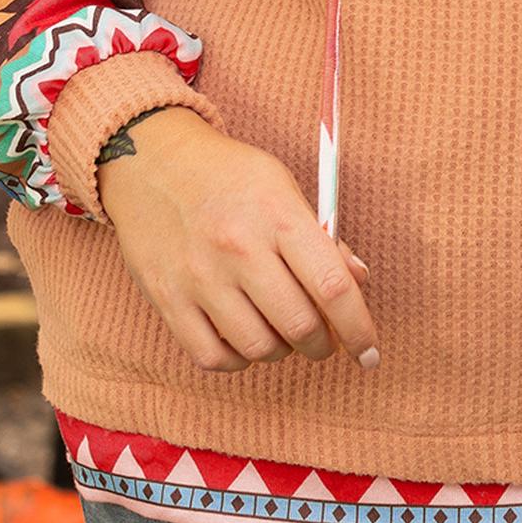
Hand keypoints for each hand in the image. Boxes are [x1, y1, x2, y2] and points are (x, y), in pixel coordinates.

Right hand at [96, 109, 380, 375]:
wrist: (152, 163)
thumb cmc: (229, 176)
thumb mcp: (283, 187)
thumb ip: (321, 238)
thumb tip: (358, 282)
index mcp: (277, 215)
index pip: (332, 287)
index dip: (358, 328)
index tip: (370, 352)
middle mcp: (239, 249)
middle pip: (299, 326)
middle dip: (323, 345)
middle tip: (325, 339)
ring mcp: (199, 277)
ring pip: (259, 348)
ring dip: (282, 351)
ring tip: (282, 331)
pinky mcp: (168, 299)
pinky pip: (213, 357)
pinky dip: (238, 359)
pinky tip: (244, 337)